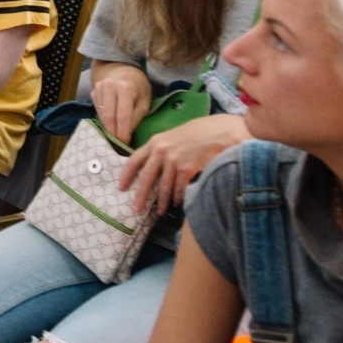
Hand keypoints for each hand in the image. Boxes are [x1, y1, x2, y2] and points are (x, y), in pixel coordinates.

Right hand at [91, 62, 153, 145]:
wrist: (123, 71)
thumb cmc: (138, 88)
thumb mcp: (145, 102)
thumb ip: (136, 118)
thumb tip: (126, 136)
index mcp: (126, 88)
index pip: (122, 116)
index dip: (123, 132)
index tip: (125, 144)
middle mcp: (110, 86)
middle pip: (109, 116)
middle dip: (113, 133)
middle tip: (119, 145)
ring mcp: (99, 88)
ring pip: (101, 115)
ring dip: (108, 128)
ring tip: (116, 137)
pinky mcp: (93, 92)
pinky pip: (97, 111)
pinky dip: (104, 120)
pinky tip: (111, 124)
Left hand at [120, 114, 250, 216]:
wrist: (221, 131)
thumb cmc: (198, 134)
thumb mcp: (174, 137)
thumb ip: (161, 149)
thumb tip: (151, 167)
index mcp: (155, 142)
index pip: (134, 160)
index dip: (126, 175)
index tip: (121, 187)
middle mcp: (162, 150)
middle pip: (146, 178)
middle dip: (140, 196)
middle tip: (136, 209)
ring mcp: (174, 159)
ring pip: (164, 187)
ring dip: (163, 202)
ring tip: (161, 211)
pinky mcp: (188, 168)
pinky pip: (179, 189)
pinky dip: (178, 198)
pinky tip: (178, 203)